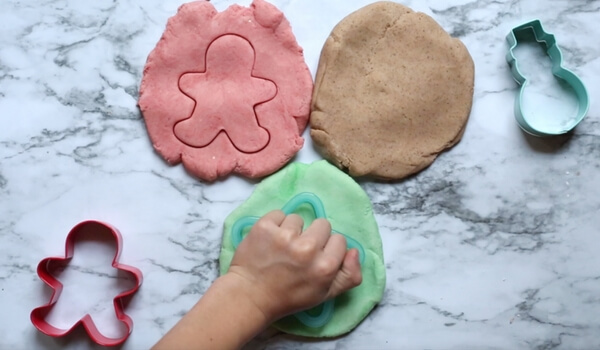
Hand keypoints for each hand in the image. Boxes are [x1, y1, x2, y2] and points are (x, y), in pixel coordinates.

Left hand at [226, 210, 362, 321]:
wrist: (250, 295)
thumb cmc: (289, 297)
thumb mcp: (325, 295)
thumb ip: (349, 276)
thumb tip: (354, 251)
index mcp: (325, 266)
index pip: (339, 240)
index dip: (328, 248)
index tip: (315, 258)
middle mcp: (307, 249)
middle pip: (322, 224)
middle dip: (313, 236)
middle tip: (298, 252)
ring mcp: (285, 236)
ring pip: (299, 219)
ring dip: (292, 230)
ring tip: (281, 248)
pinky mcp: (265, 227)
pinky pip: (278, 214)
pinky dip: (274, 224)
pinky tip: (269, 240)